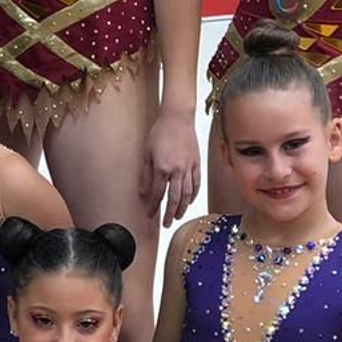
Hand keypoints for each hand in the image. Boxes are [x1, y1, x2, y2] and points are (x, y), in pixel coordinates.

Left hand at [141, 110, 200, 226]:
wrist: (178, 118)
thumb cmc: (160, 133)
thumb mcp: (146, 153)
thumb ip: (146, 175)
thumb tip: (143, 193)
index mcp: (162, 167)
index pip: (157, 193)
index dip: (153, 206)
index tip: (150, 214)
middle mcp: (177, 170)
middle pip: (174, 198)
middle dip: (170, 213)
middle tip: (167, 224)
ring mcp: (189, 167)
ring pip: (187, 193)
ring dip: (183, 207)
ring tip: (178, 216)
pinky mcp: (197, 163)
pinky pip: (196, 183)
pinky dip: (193, 194)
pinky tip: (190, 201)